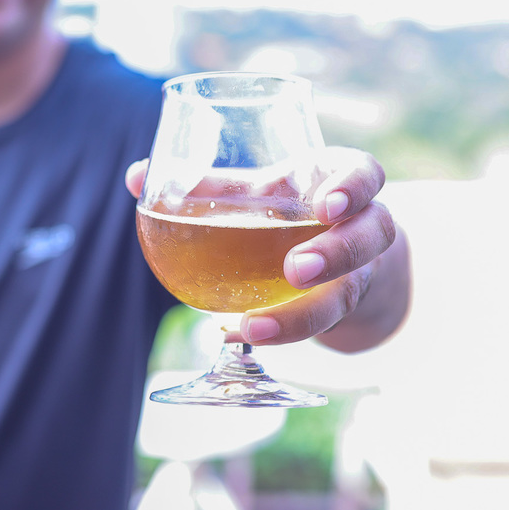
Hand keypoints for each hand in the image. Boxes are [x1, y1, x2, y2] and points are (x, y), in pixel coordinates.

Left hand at [125, 146, 401, 347]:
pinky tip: (235, 335)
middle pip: (372, 236)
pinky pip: (318, 327)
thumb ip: (206, 184)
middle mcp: (362, 227)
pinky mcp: (342, 309)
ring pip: (350, 292)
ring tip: (253, 328)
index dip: (354, 187)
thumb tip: (136, 176)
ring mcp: (359, 272)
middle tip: (294, 269)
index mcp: (340, 182)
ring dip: (304, 315)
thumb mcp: (260, 191)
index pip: (366, 175)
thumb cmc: (289, 208)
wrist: (336, 254)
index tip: (328, 204)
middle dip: (337, 254)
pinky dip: (276, 332)